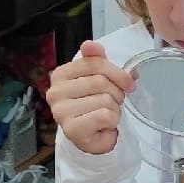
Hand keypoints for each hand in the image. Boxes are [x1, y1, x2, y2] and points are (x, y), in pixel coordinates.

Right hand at [48, 40, 135, 157]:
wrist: (93, 139)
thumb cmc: (95, 107)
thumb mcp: (98, 79)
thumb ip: (96, 60)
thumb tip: (89, 44)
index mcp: (60, 74)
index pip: (94, 63)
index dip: (117, 73)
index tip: (128, 83)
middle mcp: (55, 92)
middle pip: (100, 81)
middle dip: (116, 93)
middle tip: (113, 103)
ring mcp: (61, 111)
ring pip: (105, 100)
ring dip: (114, 109)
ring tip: (106, 115)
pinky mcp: (71, 129)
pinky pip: (105, 116)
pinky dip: (112, 121)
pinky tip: (104, 126)